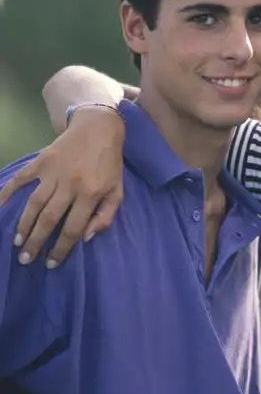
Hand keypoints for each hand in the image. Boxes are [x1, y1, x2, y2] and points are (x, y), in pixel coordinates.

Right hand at [0, 107, 125, 266]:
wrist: (99, 129)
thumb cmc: (110, 164)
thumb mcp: (117, 191)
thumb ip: (106, 215)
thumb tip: (86, 237)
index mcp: (91, 193)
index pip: (73, 228)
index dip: (61, 248)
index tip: (51, 263)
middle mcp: (71, 184)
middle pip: (50, 219)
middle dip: (37, 241)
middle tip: (26, 259)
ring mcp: (54, 172)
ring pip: (34, 203)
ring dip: (24, 224)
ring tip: (17, 242)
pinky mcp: (41, 161)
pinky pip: (20, 178)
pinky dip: (6, 191)